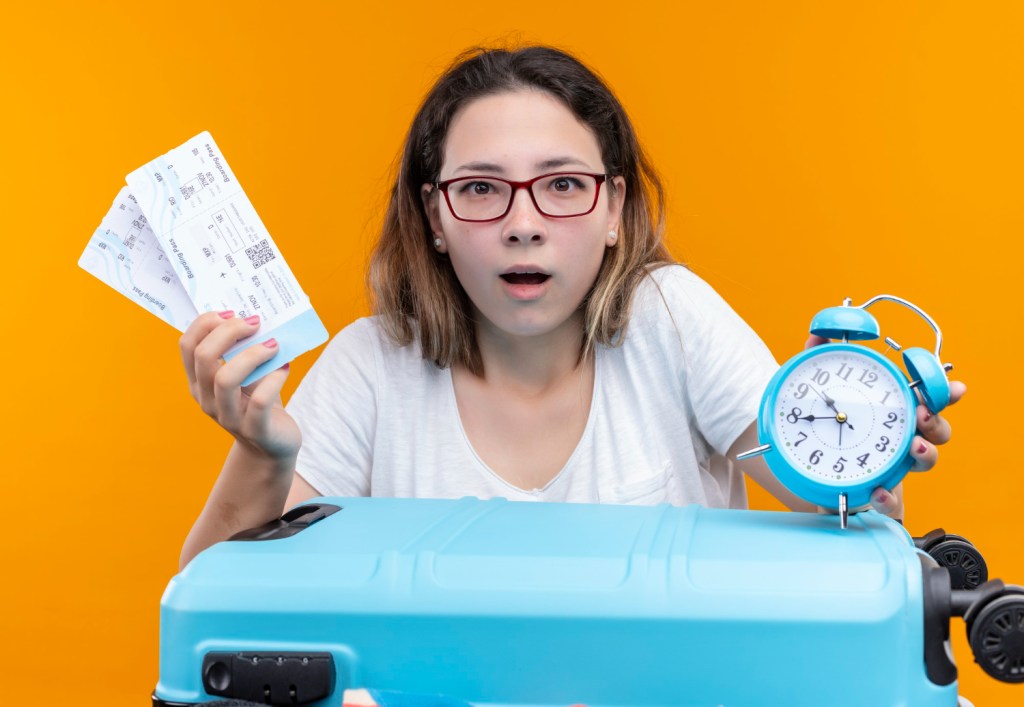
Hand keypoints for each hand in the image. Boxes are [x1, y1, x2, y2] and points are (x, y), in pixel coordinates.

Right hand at [180, 311, 300, 462]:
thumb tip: (258, 316)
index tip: (232, 312)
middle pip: (204, 357)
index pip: (187, 346)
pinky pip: (260, 400)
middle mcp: (207, 399)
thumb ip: (245, 350)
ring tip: (274, 344)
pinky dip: (274, 379)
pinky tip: (285, 368)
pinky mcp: (255, 430)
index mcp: (199, 382)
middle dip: (229, 332)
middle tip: (255, 323)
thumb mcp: (247, 373)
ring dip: (252, 354)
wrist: (273, 444)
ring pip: (226, 379)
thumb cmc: (259, 400)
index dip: (206, 323)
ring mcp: (228, 417)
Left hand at [804, 334, 966, 518]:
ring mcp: (893, 467)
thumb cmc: (823, 425)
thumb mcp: (814, 391)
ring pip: (925, 462)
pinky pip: (892, 503)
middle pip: (937, 430)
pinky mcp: (877, 494)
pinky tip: (877, 491)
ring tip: (915, 446)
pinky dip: (888, 499)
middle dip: (938, 422)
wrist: (805, 469)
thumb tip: (817, 335)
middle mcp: (899, 438)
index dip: (945, 392)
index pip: (927, 398)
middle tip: (925, 415)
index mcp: (893, 411)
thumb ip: (818, 362)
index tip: (955, 387)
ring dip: (926, 454)